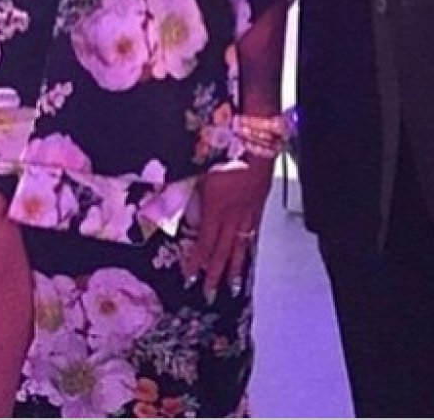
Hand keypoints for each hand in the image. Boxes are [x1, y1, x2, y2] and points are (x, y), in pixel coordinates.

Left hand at [181, 158, 273, 301]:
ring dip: (235, 266)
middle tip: (210, 293)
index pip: (205, 242)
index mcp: (216, 207)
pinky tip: (248, 253)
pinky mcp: (260, 204)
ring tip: (233, 286)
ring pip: (240, 244)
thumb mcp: (200, 168)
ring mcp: (249, 211)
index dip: (197, 261)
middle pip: (223, 249)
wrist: (257, 139)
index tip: (190, 276)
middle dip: (215, 273)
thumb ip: (188, 190)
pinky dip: (250, 245)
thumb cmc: (228, 148)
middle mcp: (233, 214)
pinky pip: (253, 231)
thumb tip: (174, 205)